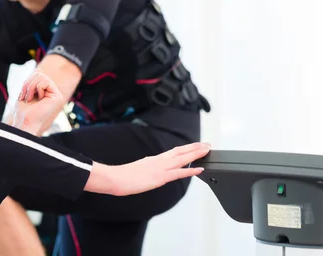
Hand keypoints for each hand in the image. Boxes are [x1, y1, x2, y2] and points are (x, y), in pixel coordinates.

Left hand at [12, 70, 63, 135]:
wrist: (24, 121)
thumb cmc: (23, 110)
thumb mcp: (26, 91)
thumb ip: (33, 81)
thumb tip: (40, 70)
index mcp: (45, 91)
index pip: (37, 74)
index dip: (27, 81)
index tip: (23, 95)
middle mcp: (52, 92)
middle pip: (39, 73)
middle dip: (28, 83)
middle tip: (25, 97)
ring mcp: (56, 94)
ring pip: (41, 76)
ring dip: (30, 87)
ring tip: (29, 99)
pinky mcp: (57, 97)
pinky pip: (45, 81)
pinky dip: (37, 89)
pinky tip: (38, 99)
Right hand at [88, 142, 210, 195]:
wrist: (115, 178)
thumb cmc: (123, 176)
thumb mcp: (137, 170)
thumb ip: (146, 169)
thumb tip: (150, 172)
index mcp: (153, 159)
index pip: (173, 152)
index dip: (186, 148)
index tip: (195, 146)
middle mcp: (159, 161)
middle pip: (181, 152)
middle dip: (195, 148)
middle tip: (207, 144)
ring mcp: (160, 168)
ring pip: (182, 158)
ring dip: (196, 154)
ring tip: (206, 150)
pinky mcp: (160, 177)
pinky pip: (179, 173)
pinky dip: (190, 170)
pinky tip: (199, 169)